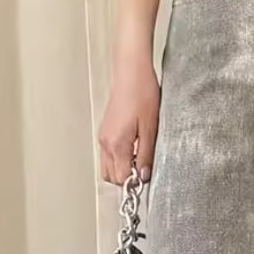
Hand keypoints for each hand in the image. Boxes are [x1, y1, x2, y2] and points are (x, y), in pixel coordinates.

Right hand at [98, 51, 160, 185]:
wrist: (132, 72)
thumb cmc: (142, 94)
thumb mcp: (150, 128)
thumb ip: (146, 155)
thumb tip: (143, 175)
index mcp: (116, 143)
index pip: (120, 178)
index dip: (133, 182)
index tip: (145, 178)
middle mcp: (105, 142)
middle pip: (111, 176)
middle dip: (126, 178)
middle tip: (143, 170)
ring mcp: (103, 136)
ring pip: (108, 166)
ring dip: (122, 168)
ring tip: (140, 159)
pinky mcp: (106, 130)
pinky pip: (109, 154)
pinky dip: (119, 158)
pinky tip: (134, 148)